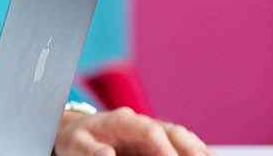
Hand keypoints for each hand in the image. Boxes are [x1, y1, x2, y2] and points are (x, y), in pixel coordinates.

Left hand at [54, 107, 211, 155]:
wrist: (79, 132)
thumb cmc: (78, 138)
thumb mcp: (75, 144)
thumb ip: (90, 149)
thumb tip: (106, 155)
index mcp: (122, 120)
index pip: (150, 130)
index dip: (163, 146)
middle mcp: (143, 123)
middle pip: (174, 132)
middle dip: (191, 148)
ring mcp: (154, 133)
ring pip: (183, 138)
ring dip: (198, 150)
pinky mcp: (159, 143)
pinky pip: (182, 146)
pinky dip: (196, 151)